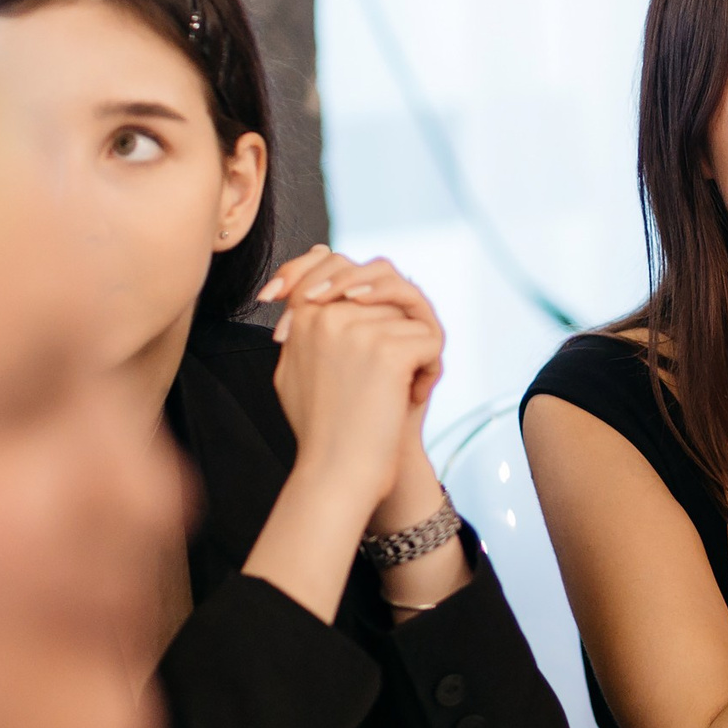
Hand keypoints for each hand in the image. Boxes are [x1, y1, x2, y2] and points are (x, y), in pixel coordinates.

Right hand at [259, 249, 442, 509]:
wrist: (335, 474)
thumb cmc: (321, 428)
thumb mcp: (297, 365)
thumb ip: (307, 317)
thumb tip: (321, 253)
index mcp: (302, 317)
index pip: (331, 262)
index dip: (361, 284)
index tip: (373, 331)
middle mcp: (324, 314)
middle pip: (385, 287)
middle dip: (399, 325)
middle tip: (393, 374)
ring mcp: (355, 328)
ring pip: (411, 318)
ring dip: (415, 354)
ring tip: (398, 391)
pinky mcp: (386, 349)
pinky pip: (430, 340)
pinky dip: (428, 373)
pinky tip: (409, 399)